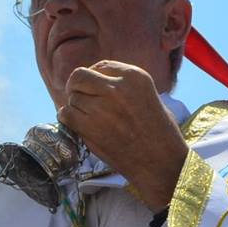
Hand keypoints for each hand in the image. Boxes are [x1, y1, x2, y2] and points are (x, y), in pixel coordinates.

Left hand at [59, 61, 190, 210]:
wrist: (161, 161)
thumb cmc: (158, 131)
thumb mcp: (147, 94)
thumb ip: (123, 84)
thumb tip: (95, 81)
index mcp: (134, 76)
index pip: (100, 65)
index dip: (94, 77)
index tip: (95, 88)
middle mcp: (116, 87)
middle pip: (79, 77)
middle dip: (77, 87)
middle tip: (82, 99)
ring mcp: (101, 107)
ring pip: (72, 98)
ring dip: (75, 107)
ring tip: (88, 117)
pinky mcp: (90, 127)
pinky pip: (66, 114)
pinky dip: (67, 118)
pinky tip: (79, 124)